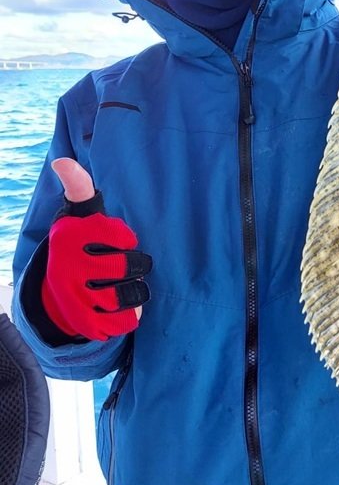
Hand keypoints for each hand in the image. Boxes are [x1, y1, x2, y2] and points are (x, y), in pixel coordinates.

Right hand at [41, 158, 151, 340]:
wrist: (58, 289)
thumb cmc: (80, 242)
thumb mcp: (78, 212)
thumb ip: (78, 185)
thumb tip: (63, 162)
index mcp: (70, 236)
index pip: (125, 235)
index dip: (125, 238)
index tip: (113, 238)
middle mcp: (69, 265)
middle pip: (132, 264)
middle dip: (135, 265)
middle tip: (121, 265)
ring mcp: (75, 296)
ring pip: (132, 293)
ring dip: (134, 290)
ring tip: (120, 285)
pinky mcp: (85, 322)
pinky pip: (126, 321)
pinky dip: (129, 315)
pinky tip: (118, 307)